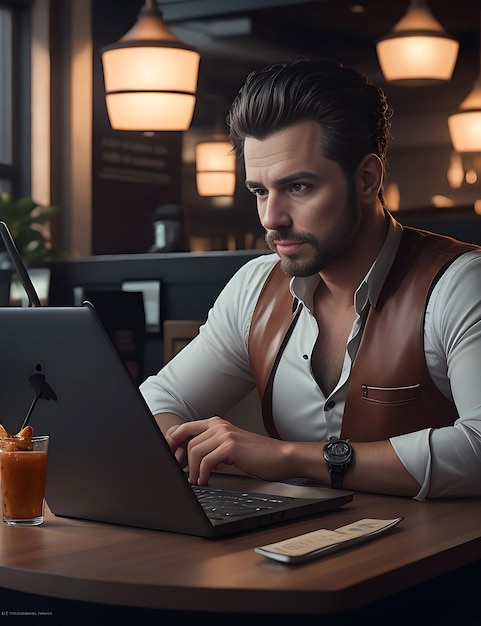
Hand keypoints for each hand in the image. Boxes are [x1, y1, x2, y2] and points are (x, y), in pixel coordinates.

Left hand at [165, 417, 293, 484]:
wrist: (281, 457)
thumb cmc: (257, 455)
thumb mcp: (229, 447)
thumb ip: (210, 447)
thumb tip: (186, 460)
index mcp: (216, 423)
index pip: (183, 428)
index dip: (171, 444)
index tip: (170, 461)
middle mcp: (219, 425)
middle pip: (186, 441)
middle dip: (179, 460)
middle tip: (181, 475)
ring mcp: (225, 434)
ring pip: (194, 451)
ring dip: (192, 470)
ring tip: (197, 481)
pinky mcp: (231, 446)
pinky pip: (207, 460)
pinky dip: (202, 473)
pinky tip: (205, 480)